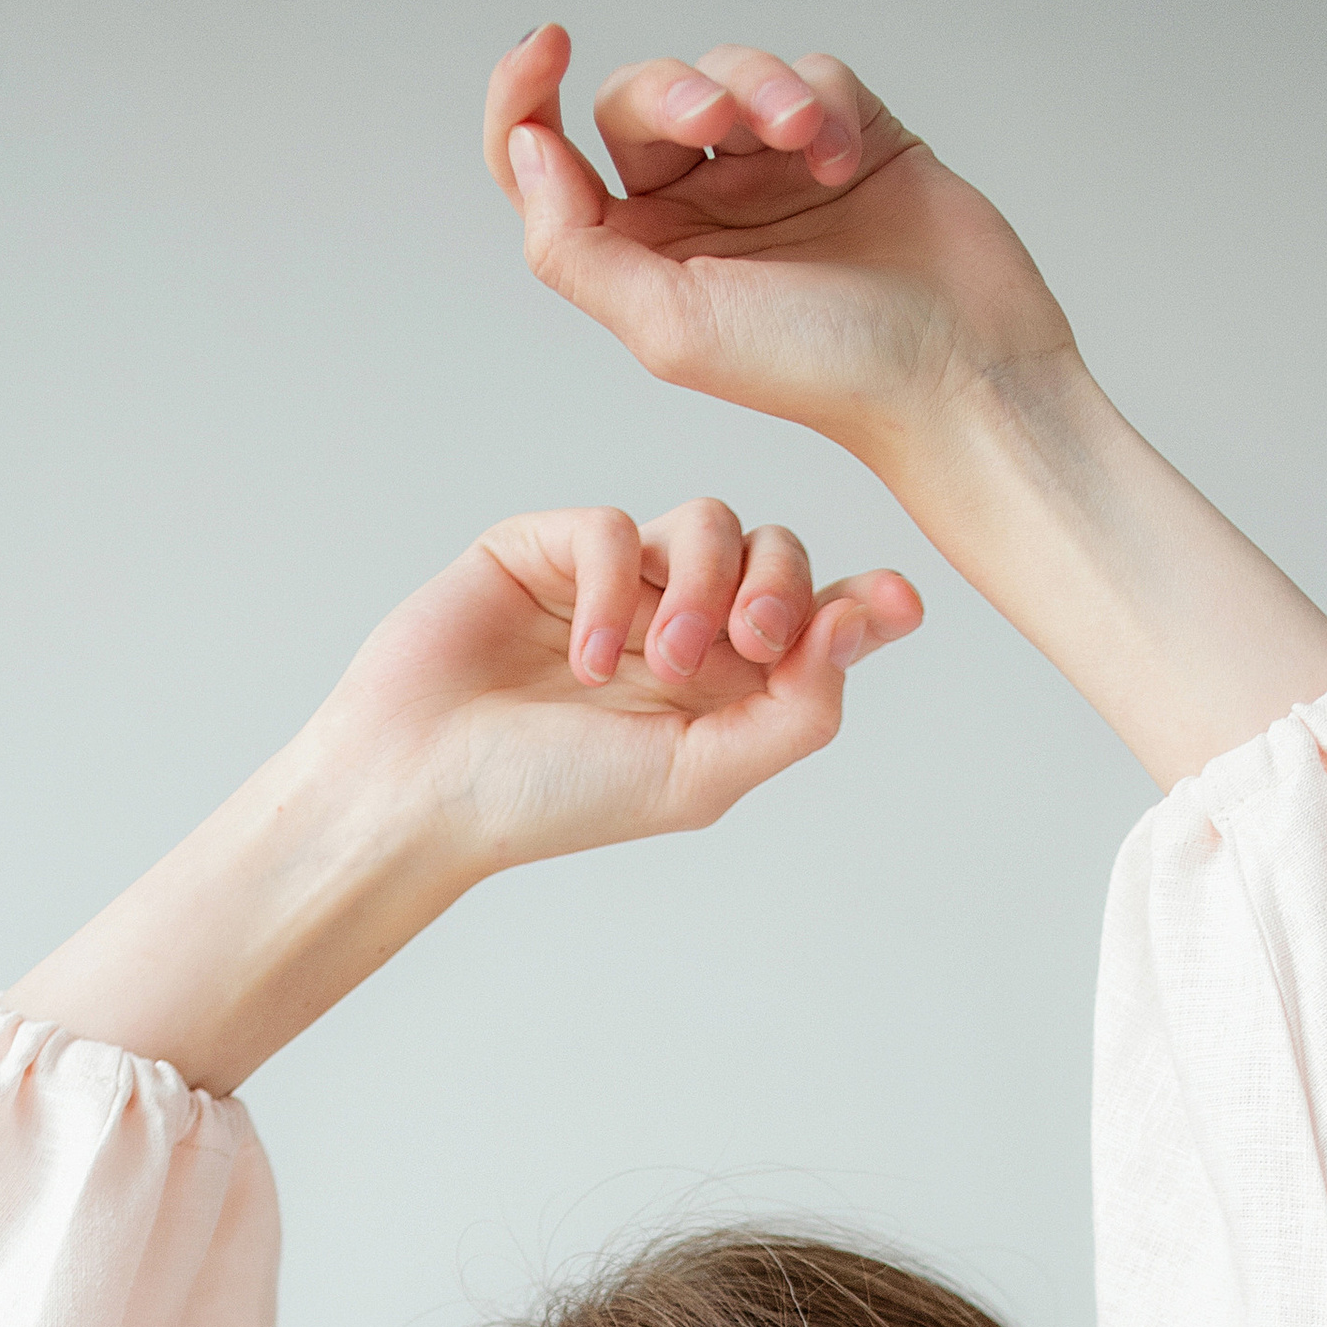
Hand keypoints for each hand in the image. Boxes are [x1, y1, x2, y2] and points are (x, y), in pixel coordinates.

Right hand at [318, 495, 922, 877]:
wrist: (424, 786)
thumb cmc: (552, 801)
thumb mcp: (699, 777)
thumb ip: (795, 713)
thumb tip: (866, 628)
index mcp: (726, 692)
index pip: (816, 625)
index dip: (862, 605)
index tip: (902, 603)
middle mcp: (681, 629)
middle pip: (776, 556)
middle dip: (780, 589)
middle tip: (755, 643)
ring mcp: (619, 584)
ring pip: (709, 524)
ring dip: (701, 587)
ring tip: (656, 663)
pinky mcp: (550, 547)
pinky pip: (618, 527)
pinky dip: (614, 586)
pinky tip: (583, 656)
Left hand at [484, 25, 1074, 468]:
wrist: (955, 369)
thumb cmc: (822, 371)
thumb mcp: (668, 326)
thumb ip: (575, 245)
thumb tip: (526, 151)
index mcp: (641, 262)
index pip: (550, 164)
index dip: (526, 96)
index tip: (548, 47)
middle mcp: (697, 215)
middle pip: (637, 103)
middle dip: (671, 94)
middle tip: (716, 122)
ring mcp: (769, 177)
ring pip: (725, 74)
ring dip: (757, 90)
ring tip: (803, 140)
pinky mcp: (844, 140)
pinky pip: (807, 74)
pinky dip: (821, 102)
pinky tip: (847, 159)